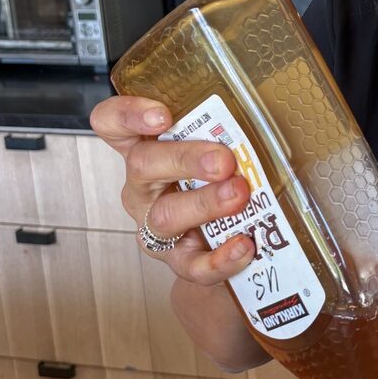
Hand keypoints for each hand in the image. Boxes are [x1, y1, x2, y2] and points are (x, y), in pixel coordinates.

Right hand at [89, 94, 254, 286]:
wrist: (224, 239)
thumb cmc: (217, 179)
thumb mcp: (216, 146)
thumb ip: (226, 131)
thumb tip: (265, 121)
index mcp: (145, 148)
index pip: (112, 123)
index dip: (128, 115)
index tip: (162, 115)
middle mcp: (142, 186)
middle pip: (144, 165)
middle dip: (186, 159)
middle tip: (223, 160)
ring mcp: (155, 224)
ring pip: (166, 215)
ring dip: (205, 204)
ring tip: (238, 195)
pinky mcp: (177, 259)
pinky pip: (193, 263)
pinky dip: (220, 257)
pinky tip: (244, 245)